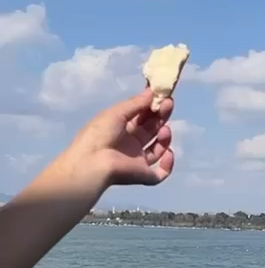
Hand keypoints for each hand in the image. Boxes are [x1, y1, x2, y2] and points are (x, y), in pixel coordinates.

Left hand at [58, 89, 174, 191]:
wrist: (92, 163)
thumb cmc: (99, 134)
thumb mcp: (116, 112)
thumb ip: (136, 103)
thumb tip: (152, 91)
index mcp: (122, 129)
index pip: (142, 116)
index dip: (153, 106)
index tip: (162, 94)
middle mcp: (131, 144)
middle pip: (152, 129)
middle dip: (161, 116)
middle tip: (168, 104)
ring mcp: (138, 161)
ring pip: (158, 149)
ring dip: (165, 137)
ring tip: (164, 129)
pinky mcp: (144, 176)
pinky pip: (161, 173)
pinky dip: (168, 164)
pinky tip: (168, 152)